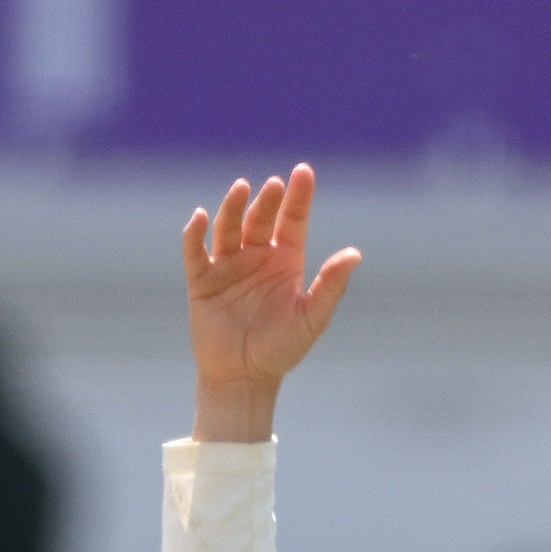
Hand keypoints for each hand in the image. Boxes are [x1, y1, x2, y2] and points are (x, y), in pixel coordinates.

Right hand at [181, 163, 359, 434]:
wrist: (245, 378)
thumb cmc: (282, 349)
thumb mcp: (312, 318)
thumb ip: (332, 285)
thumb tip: (355, 254)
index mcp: (286, 260)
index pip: (293, 219)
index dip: (298, 196)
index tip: (303, 172)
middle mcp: (257, 256)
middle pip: (261, 218)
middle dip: (267, 201)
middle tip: (273, 185)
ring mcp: (228, 266)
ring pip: (229, 227)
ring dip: (233, 207)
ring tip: (241, 188)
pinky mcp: (202, 281)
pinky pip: (196, 252)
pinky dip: (196, 234)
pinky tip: (201, 217)